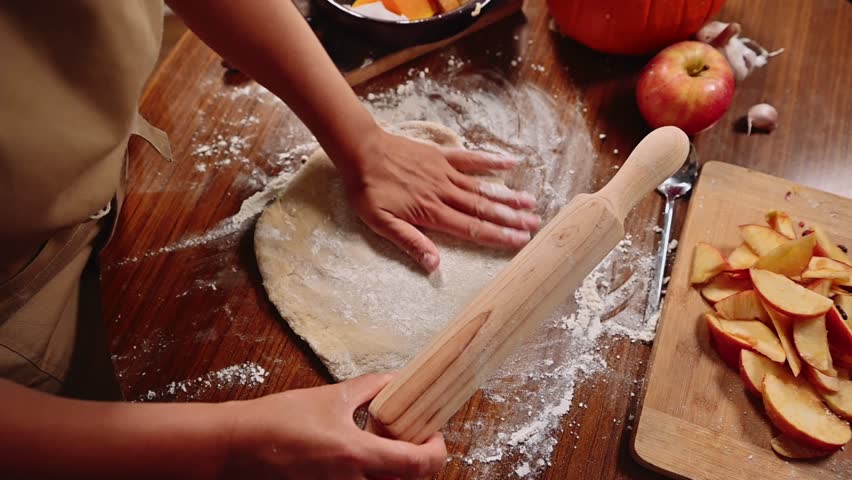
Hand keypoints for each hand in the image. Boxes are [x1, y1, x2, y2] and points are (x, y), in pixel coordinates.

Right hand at [226, 373, 446, 479]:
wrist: (238, 446)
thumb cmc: (279, 421)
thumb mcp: (331, 397)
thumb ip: (370, 389)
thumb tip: (396, 380)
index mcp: (357, 456)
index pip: (419, 465)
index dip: (436, 451)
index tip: (433, 436)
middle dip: (415, 462)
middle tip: (410, 439)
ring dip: (391, 470)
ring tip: (380, 446)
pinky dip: (368, 476)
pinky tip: (356, 460)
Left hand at [338, 128, 539, 271]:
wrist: (361, 150)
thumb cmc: (367, 189)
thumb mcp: (380, 223)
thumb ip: (409, 242)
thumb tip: (434, 265)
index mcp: (432, 213)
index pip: (472, 229)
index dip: (498, 236)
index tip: (520, 241)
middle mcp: (444, 193)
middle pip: (483, 209)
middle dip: (510, 218)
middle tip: (535, 224)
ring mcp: (444, 172)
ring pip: (482, 186)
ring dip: (507, 195)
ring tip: (530, 201)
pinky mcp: (440, 156)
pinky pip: (470, 158)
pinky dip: (490, 161)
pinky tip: (510, 163)